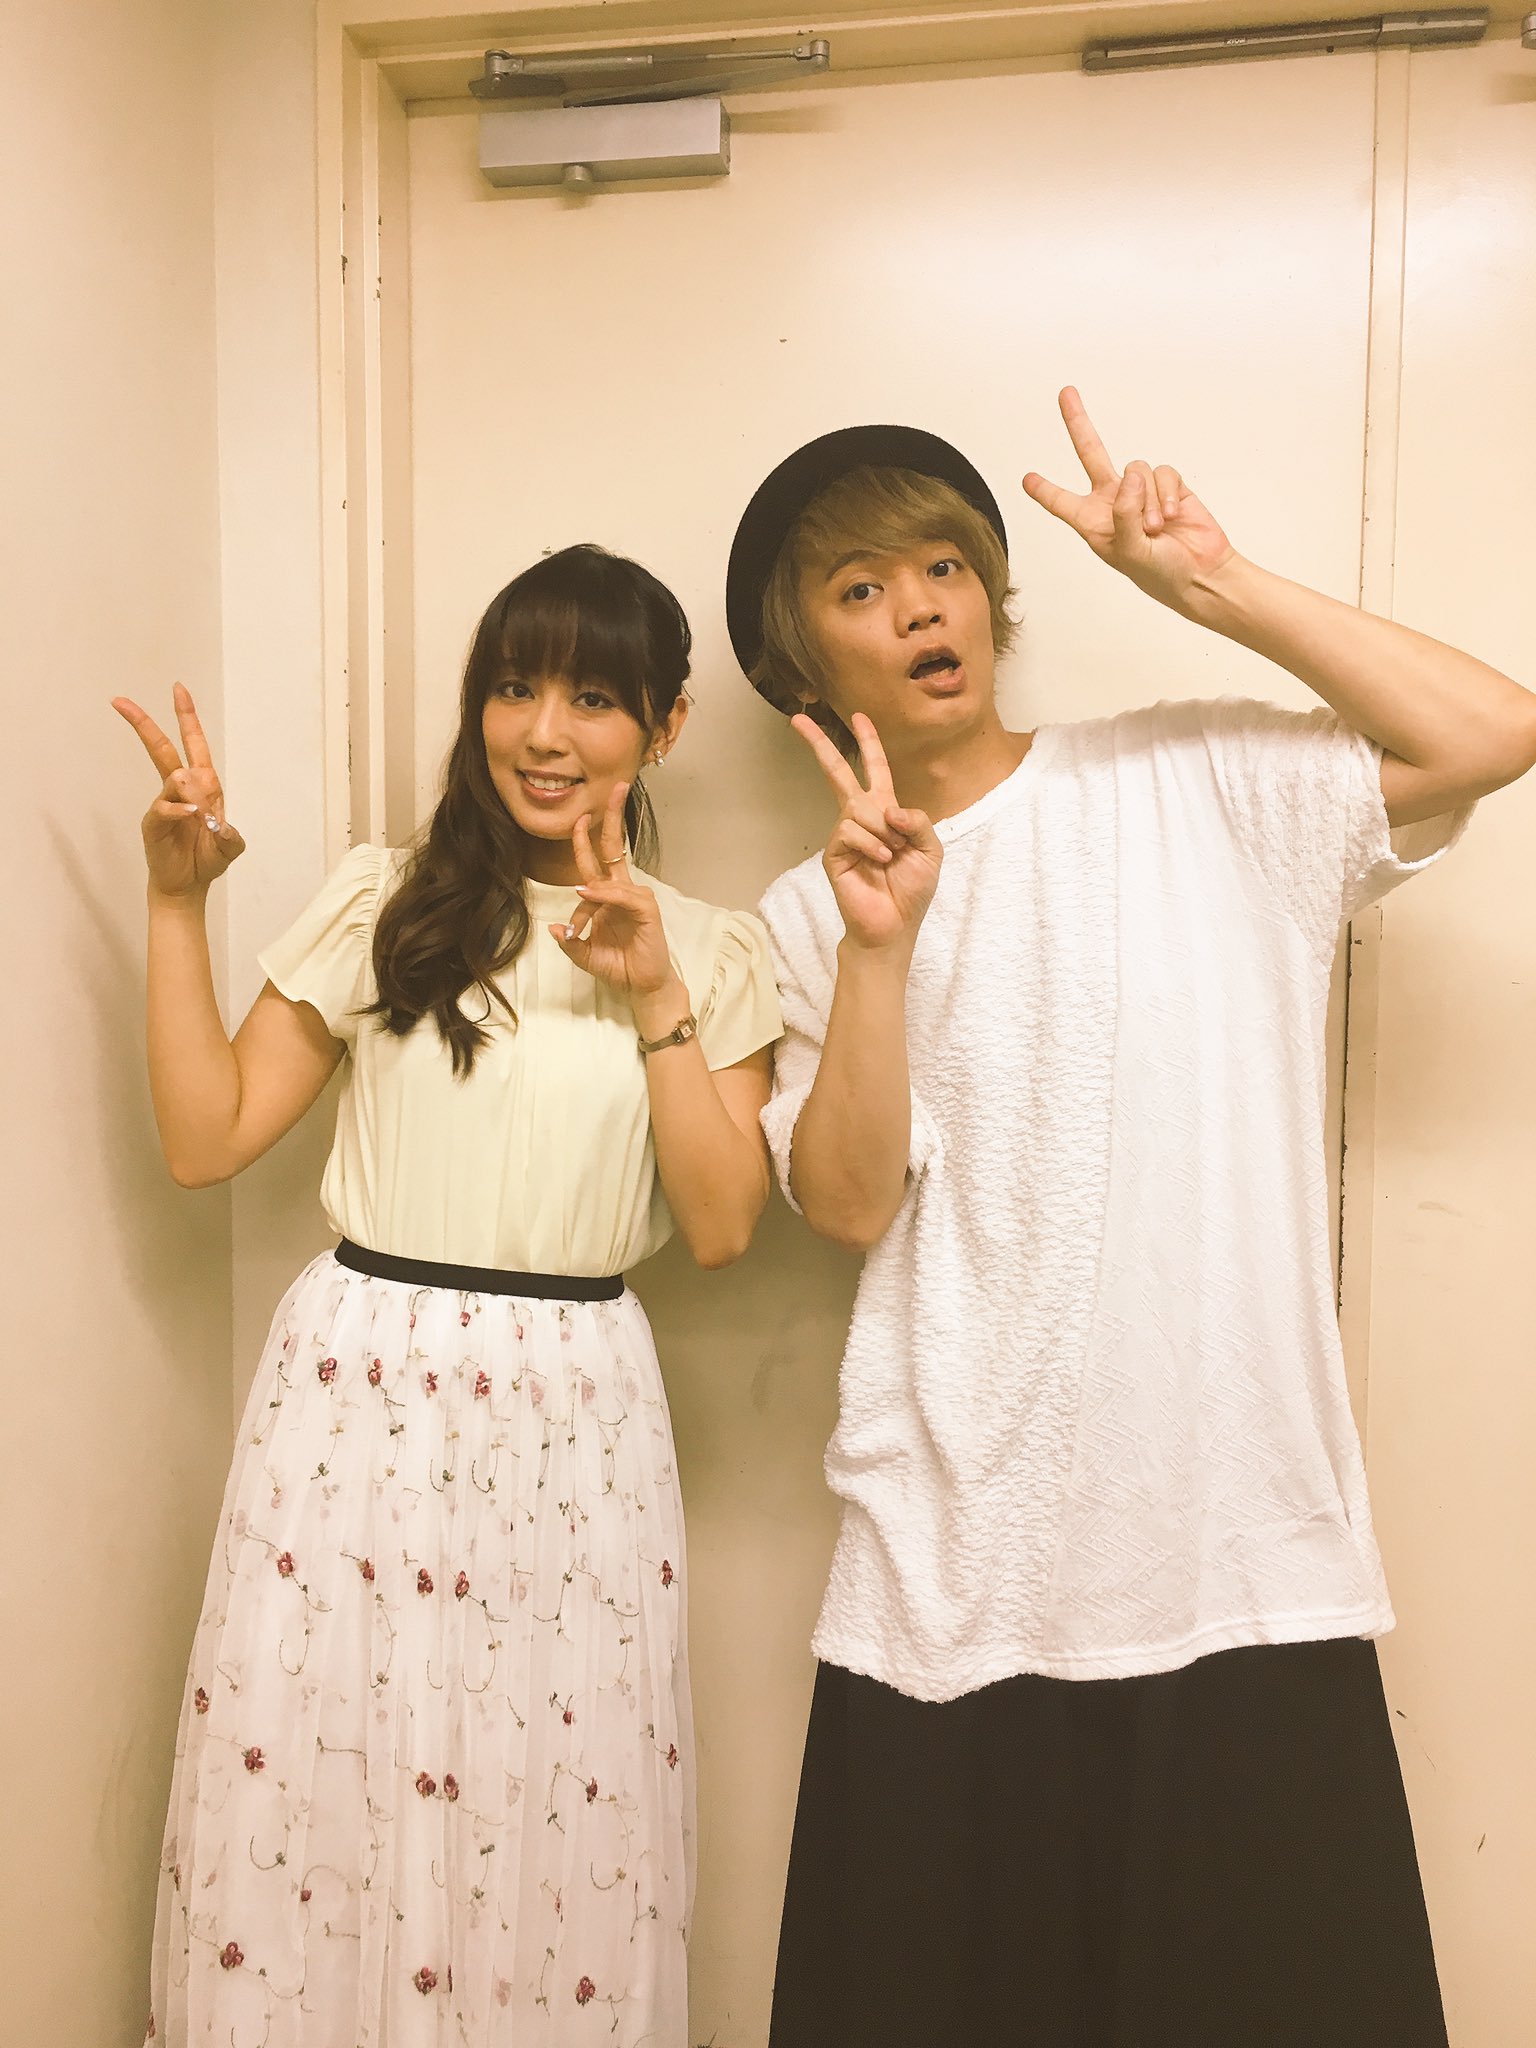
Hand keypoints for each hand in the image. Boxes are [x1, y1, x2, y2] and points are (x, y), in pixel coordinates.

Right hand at [112, 683, 245, 897]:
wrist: (189, 886)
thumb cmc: (207, 860)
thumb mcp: (230, 848)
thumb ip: (230, 836)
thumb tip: (218, 824)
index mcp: (203, 787)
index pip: (194, 745)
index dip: (187, 718)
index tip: (178, 690)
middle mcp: (181, 790)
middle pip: (162, 749)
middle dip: (146, 724)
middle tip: (121, 702)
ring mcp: (165, 804)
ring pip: (170, 779)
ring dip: (186, 788)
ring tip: (200, 814)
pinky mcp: (154, 823)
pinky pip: (163, 807)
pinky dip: (177, 809)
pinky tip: (190, 816)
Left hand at [554, 784, 682, 1020]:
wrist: (642, 986)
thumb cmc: (619, 966)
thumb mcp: (585, 955)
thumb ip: (571, 941)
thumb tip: (554, 928)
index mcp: (609, 896)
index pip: (595, 862)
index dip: (584, 841)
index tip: (578, 817)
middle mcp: (623, 891)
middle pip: (616, 847)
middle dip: (613, 818)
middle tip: (615, 788)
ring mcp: (637, 898)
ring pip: (611, 879)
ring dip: (592, 898)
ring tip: (582, 930)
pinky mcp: (647, 910)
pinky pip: (624, 896)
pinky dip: (606, 895)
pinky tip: (592, 897)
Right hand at [794, 711, 941, 953]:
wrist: (894, 926)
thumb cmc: (912, 890)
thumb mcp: (931, 850)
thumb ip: (918, 821)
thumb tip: (888, 808)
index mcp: (886, 813)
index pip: (876, 770)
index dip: (869, 743)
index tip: (859, 716)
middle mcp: (861, 818)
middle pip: (838, 773)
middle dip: (821, 745)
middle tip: (798, 719)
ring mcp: (845, 835)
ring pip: (858, 808)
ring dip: (882, 831)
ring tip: (891, 857)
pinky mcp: (834, 854)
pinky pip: (851, 831)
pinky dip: (872, 845)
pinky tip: (881, 862)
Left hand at [1022, 387, 1234, 612]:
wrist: (1201, 573)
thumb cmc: (1160, 573)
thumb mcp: (1129, 551)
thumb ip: (1124, 514)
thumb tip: (1131, 476)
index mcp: (1094, 523)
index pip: (1063, 502)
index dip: (1045, 490)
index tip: (1027, 479)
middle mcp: (1114, 502)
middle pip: (1091, 454)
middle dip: (1078, 423)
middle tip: (1066, 393)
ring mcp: (1141, 492)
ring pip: (1136, 468)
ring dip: (1148, 499)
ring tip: (1156, 528)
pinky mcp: (1168, 486)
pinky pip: (1163, 473)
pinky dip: (1168, 494)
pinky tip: (1173, 515)